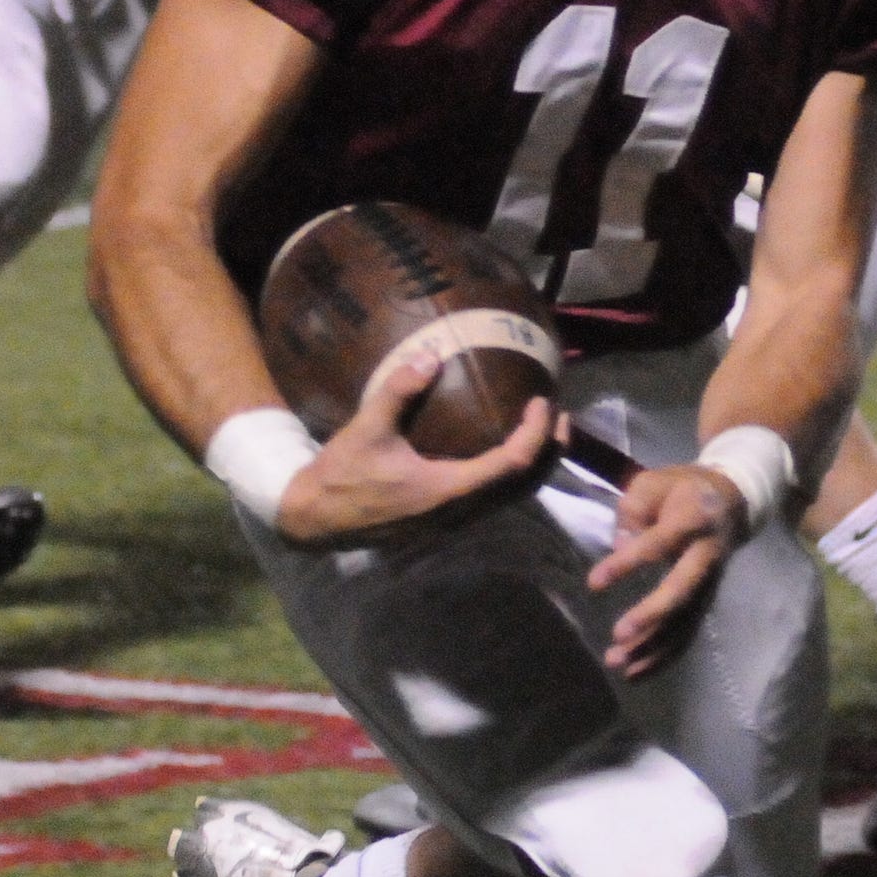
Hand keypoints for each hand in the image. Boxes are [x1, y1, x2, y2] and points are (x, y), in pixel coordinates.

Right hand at [271, 362, 557, 545]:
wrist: (315, 520)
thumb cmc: (340, 475)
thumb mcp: (365, 429)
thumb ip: (398, 391)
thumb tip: (430, 356)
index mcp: (448, 491)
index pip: (512, 464)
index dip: (535, 434)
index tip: (541, 402)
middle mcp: (460, 512)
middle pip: (525, 487)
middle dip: (550, 452)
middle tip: (561, 416)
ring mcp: (454, 521)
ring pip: (512, 498)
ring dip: (535, 466)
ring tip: (544, 431)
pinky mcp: (445, 521)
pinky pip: (494, 501)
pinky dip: (512, 476)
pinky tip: (506, 450)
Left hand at [587, 463, 746, 675]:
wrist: (734, 499)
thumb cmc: (684, 489)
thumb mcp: (655, 481)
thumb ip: (634, 510)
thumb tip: (620, 547)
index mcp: (694, 519)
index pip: (659, 544)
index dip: (627, 563)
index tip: (594, 582)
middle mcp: (706, 556)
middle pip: (683, 590)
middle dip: (652, 615)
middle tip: (619, 635)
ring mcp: (710, 582)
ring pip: (686, 621)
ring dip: (654, 646)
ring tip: (617, 663)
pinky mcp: (705, 600)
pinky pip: (687, 633)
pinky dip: (664, 656)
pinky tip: (636, 672)